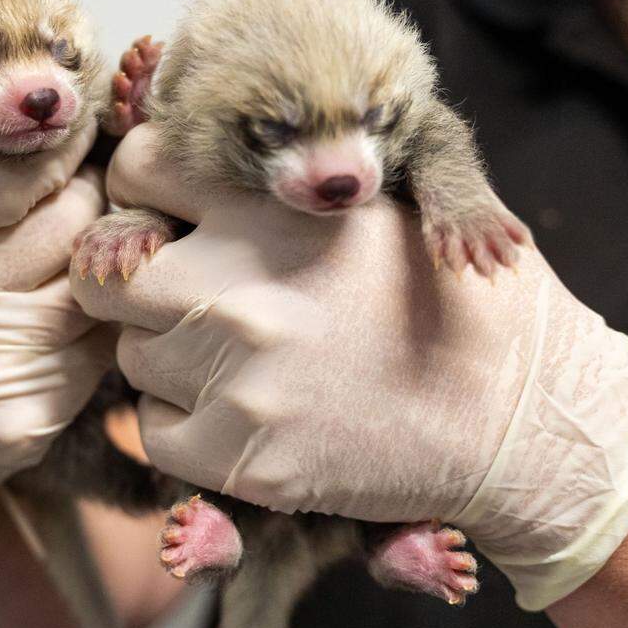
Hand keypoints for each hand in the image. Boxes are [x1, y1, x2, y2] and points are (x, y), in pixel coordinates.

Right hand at [0, 47, 112, 540]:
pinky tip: (87, 296)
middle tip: (94, 174)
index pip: (2, 173)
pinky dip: (102, 311)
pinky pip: (98, 342)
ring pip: (89, 277)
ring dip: (102, 247)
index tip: (73, 121)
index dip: (53, 141)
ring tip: (98, 229)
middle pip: (62, 218)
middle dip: (88, 188)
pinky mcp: (22, 418)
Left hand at [71, 123, 627, 609]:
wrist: (518, 415)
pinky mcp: (243, 458)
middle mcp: (240, 288)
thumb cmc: (448, 295)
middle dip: (136, 282)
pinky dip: (183, 423)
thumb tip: (170, 171)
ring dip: (165, 355)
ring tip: (240, 358)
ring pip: (130, 355)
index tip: (162, 213)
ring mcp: (237, 379)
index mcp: (276, 209)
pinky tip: (244, 412)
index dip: (140, 189)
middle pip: (109, 274)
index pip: (137, 168)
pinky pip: (155, 430)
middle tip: (189, 296)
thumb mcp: (375, 204)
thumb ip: (277, 186)